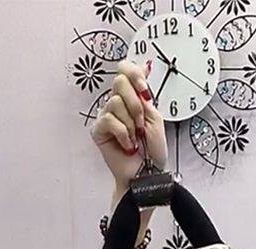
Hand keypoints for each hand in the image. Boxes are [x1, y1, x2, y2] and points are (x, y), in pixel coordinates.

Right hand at [91, 57, 168, 187]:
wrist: (147, 173)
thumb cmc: (153, 151)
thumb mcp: (156, 117)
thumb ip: (146, 95)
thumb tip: (144, 67)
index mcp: (132, 98)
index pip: (125, 70)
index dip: (134, 74)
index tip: (144, 89)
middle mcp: (117, 104)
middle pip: (119, 81)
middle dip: (135, 104)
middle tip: (141, 123)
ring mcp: (106, 116)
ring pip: (115, 102)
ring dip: (131, 123)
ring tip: (135, 137)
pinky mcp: (99, 130)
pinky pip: (109, 119)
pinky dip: (123, 133)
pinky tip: (127, 144)